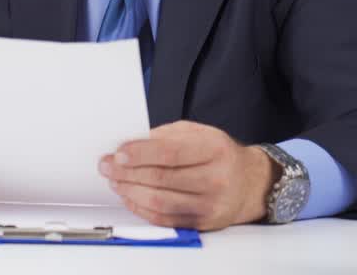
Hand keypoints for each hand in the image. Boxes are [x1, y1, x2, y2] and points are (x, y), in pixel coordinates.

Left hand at [98, 120, 277, 230]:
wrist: (249, 182)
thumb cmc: (219, 154)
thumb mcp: (198, 133)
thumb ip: (165, 136)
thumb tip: (130, 144)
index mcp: (215, 149)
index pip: (171, 152)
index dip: (140, 153)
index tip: (118, 153)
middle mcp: (216, 178)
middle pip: (162, 178)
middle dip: (127, 172)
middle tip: (107, 166)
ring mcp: (210, 204)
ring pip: (160, 201)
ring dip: (130, 191)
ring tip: (115, 181)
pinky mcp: (203, 223)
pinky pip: (164, 219)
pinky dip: (142, 208)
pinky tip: (130, 197)